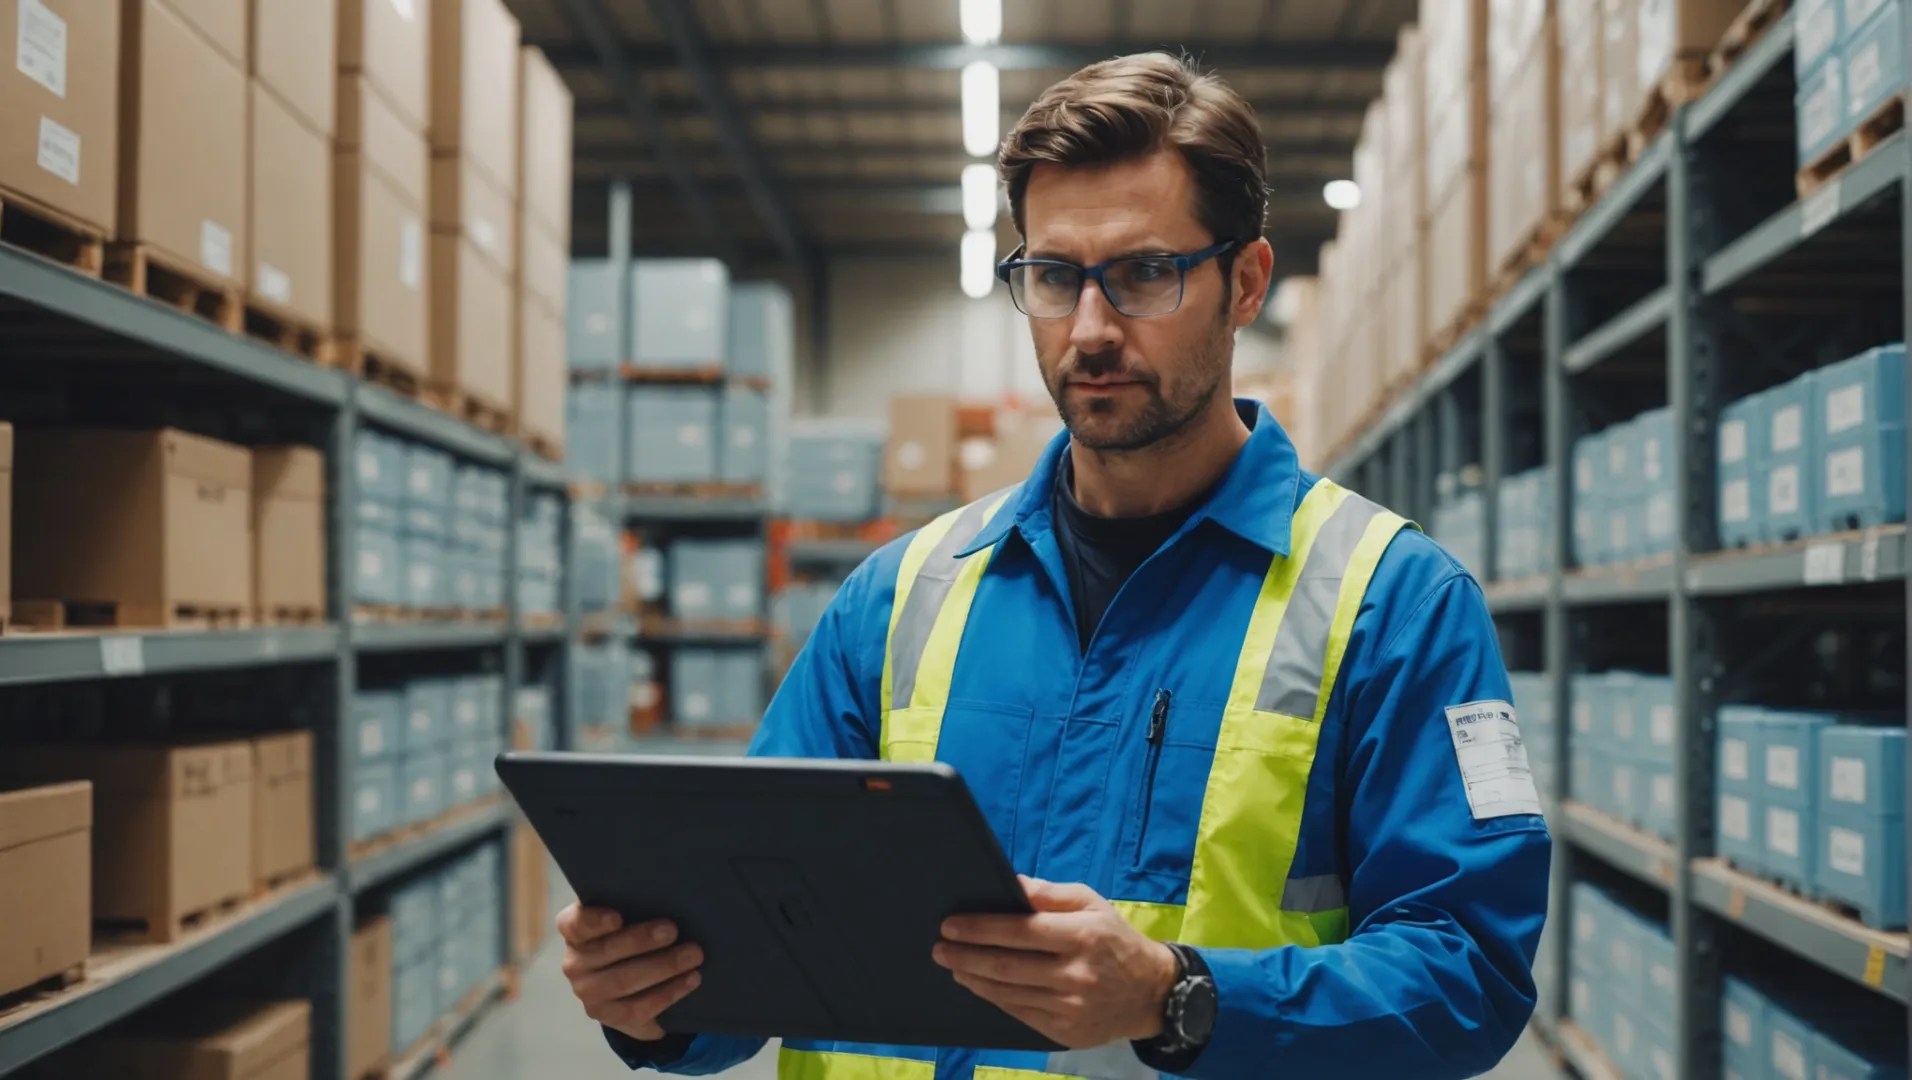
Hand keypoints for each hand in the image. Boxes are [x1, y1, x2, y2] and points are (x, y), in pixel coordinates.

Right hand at [557, 903, 703, 1040]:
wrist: (631, 985)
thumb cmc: (632, 937)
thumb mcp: (629, 919)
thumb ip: (636, 907)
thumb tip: (671, 897)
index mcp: (576, 931)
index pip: (574, 923)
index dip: (593, 921)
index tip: (617, 917)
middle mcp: (574, 962)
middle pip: (606, 950)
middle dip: (642, 940)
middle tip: (673, 930)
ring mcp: (587, 992)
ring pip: (623, 981)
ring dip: (663, 967)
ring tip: (692, 956)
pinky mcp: (607, 1016)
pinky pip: (637, 1008)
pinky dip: (668, 993)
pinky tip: (690, 980)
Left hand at [934, 876, 1179, 1048]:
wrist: (1151, 993)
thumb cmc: (1115, 940)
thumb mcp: (1092, 904)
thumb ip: (1050, 894)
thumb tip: (1010, 884)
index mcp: (1083, 936)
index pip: (1020, 931)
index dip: (980, 928)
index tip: (950, 925)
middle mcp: (1076, 975)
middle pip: (1007, 966)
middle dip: (966, 956)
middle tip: (940, 949)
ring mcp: (1070, 1008)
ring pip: (1008, 993)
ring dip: (974, 979)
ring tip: (954, 966)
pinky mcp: (1065, 1032)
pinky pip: (1020, 1013)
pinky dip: (996, 998)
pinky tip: (981, 985)